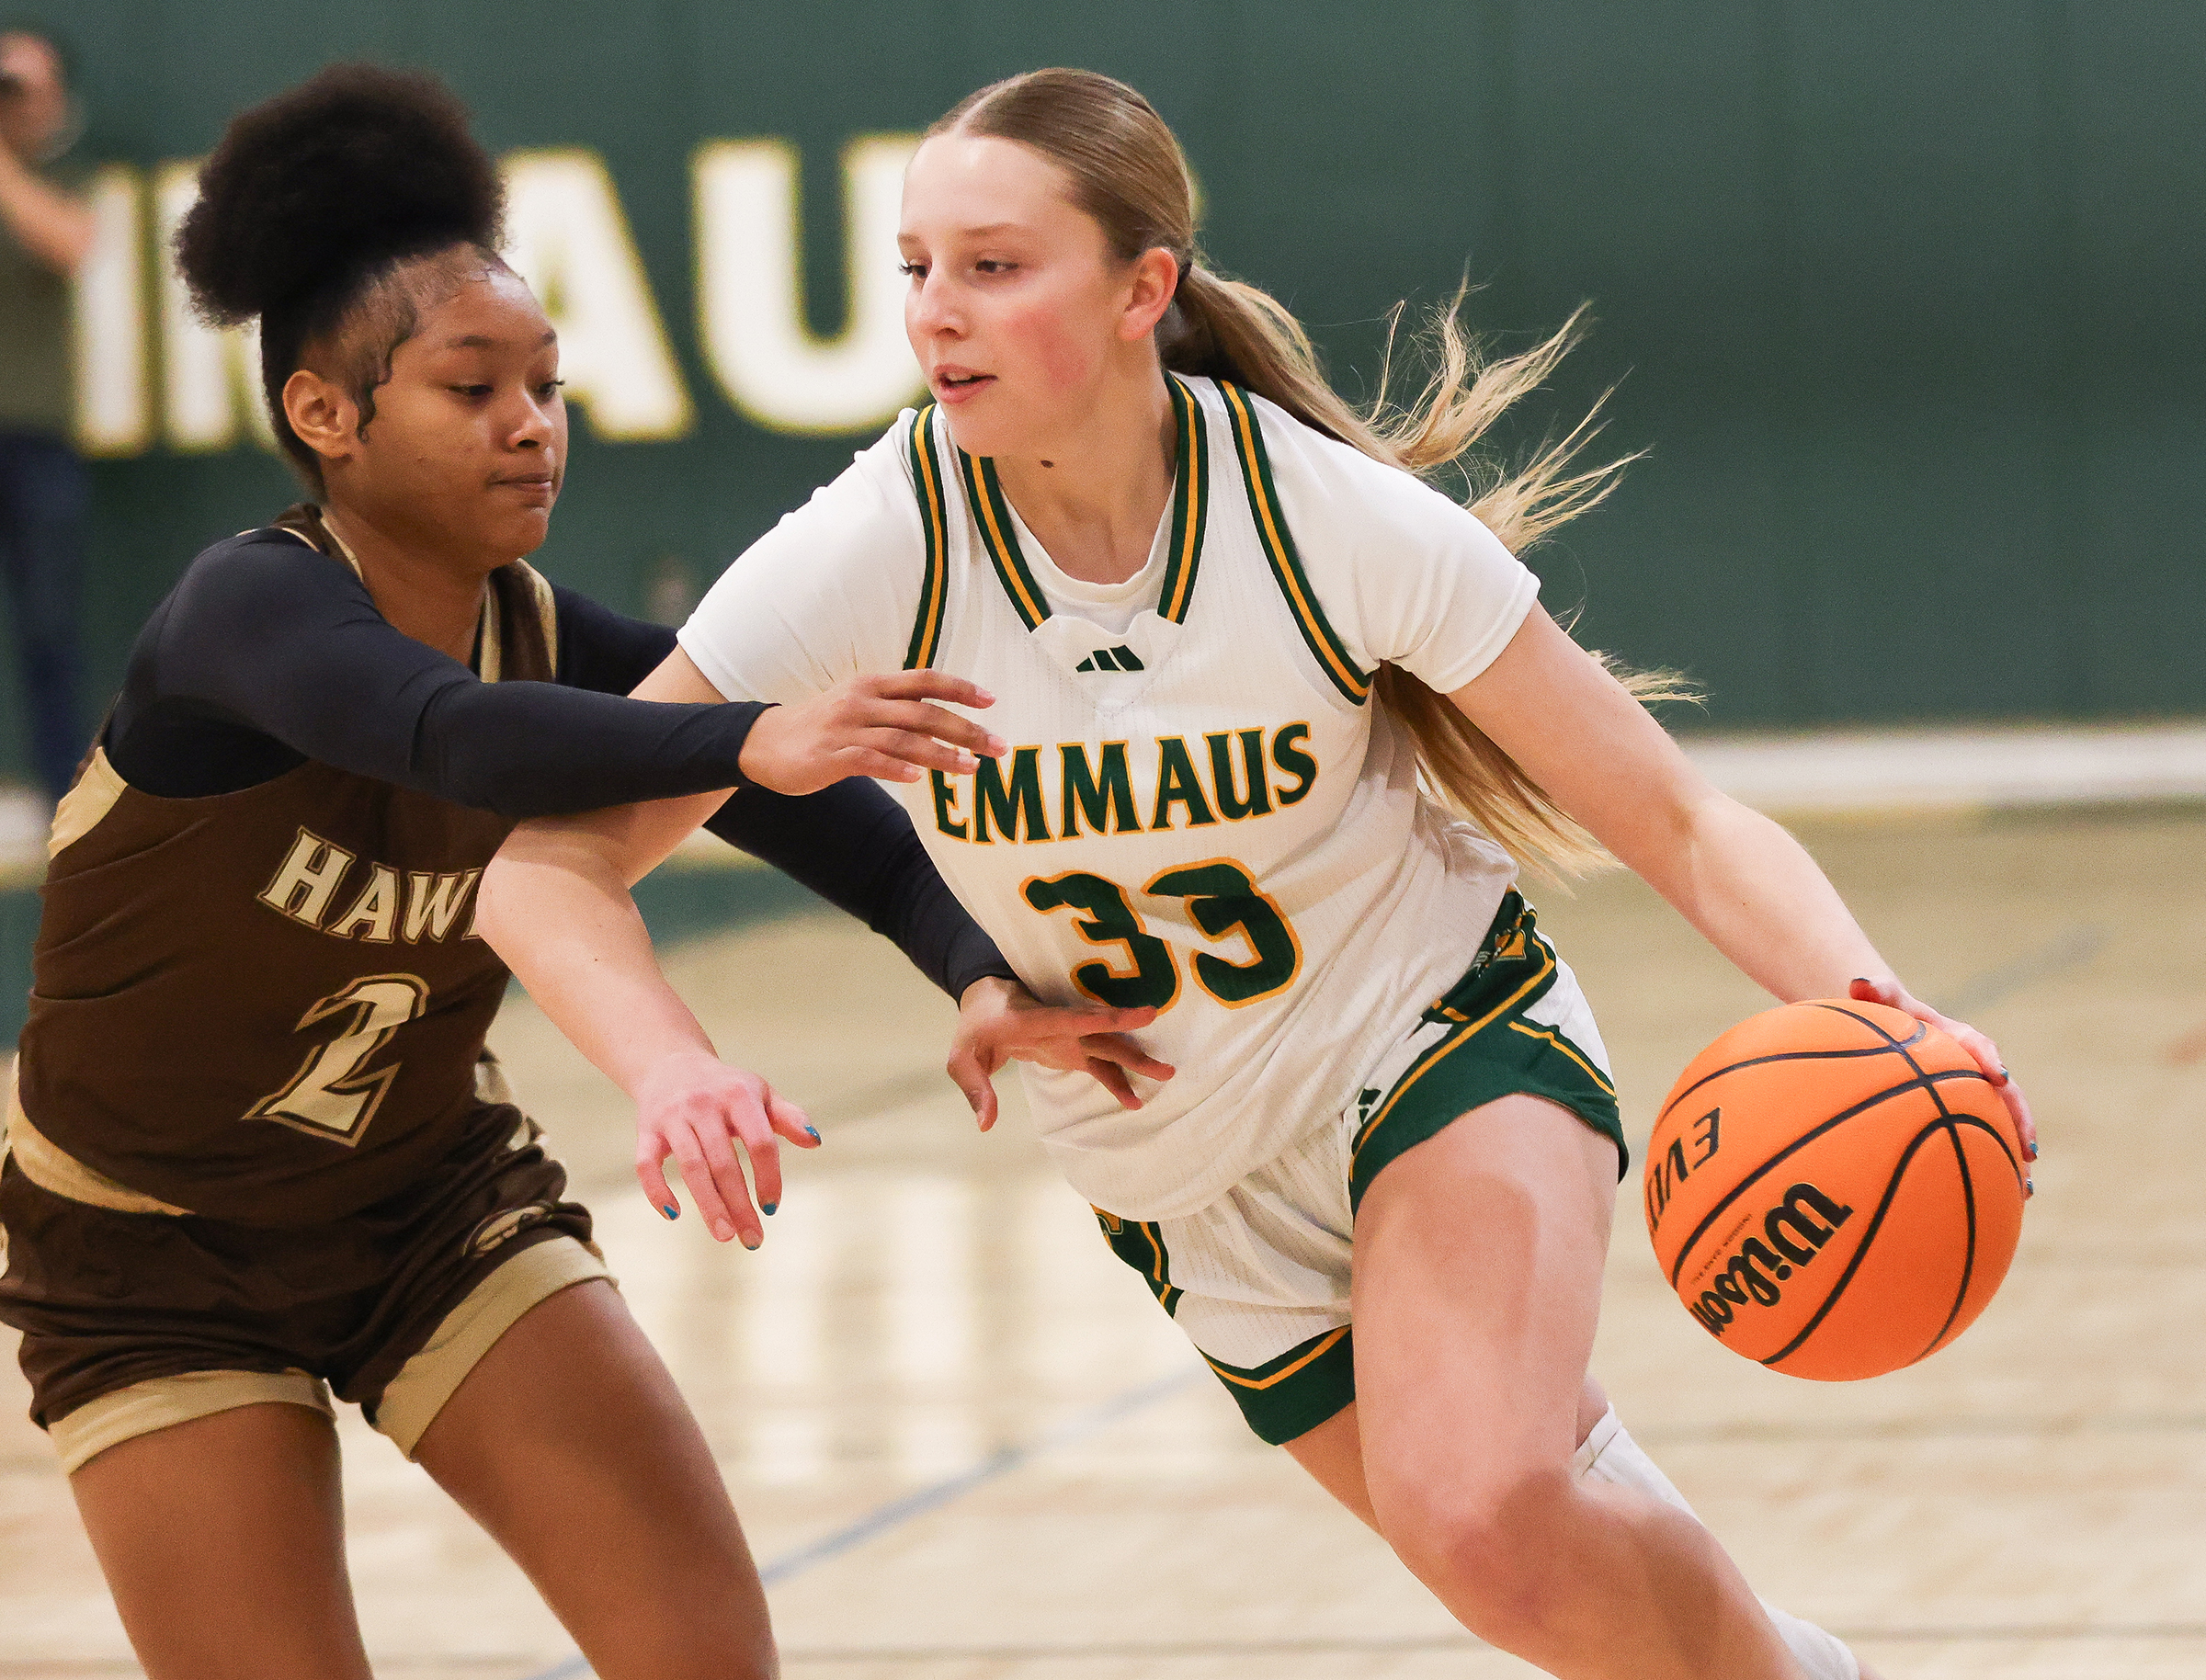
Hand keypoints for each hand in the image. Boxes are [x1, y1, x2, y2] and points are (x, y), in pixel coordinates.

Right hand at [632, 1049, 819, 1244]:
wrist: (672, 1063)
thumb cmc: (726, 1087)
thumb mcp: (760, 1093)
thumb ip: (788, 1117)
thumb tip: (815, 1142)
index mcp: (738, 1095)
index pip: (760, 1142)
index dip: (769, 1177)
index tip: (772, 1207)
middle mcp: (704, 1104)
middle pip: (724, 1163)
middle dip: (739, 1205)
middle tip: (752, 1239)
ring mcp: (673, 1118)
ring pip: (691, 1167)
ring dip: (708, 1206)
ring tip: (725, 1235)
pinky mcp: (647, 1130)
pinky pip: (646, 1165)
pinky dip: (657, 1191)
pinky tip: (674, 1215)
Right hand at [737, 672, 1008, 795]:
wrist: (763, 743)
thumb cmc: (821, 727)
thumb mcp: (859, 705)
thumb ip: (896, 709)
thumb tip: (944, 720)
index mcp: (872, 684)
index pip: (924, 680)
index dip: (959, 688)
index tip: (992, 700)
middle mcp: (861, 701)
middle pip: (923, 711)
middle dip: (965, 728)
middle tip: (998, 747)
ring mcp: (845, 728)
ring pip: (902, 737)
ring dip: (941, 753)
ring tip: (971, 768)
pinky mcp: (829, 756)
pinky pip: (868, 760)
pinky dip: (896, 767)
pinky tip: (919, 778)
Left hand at [946, 976, 1176, 1129]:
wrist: (986, 1002)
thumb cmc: (975, 1026)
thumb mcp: (961, 1057)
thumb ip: (975, 1088)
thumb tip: (986, 1124)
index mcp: (1036, 1021)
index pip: (1075, 1018)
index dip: (1109, 1018)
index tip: (1145, 1014)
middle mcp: (1061, 1027)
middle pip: (1103, 1037)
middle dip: (1134, 1051)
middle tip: (1167, 1066)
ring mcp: (1070, 1038)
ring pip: (1109, 1049)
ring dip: (1136, 1062)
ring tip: (1167, 1075)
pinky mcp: (1071, 1050)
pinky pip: (1100, 1065)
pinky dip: (1117, 1081)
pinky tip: (1134, 1100)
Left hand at [1848, 977, 2037, 1186]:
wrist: (1889, 1024)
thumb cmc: (1884, 1014)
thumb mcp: (1879, 1001)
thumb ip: (1876, 992)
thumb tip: (1860, 982)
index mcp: (1957, 1038)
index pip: (1977, 1045)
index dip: (1988, 1059)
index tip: (1996, 1075)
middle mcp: (1973, 1068)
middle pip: (2005, 1094)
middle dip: (2019, 1119)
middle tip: (2029, 1148)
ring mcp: (1973, 1093)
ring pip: (2000, 1123)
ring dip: (2013, 1152)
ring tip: (2025, 1188)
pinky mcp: (1964, 1113)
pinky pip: (1981, 1140)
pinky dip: (1992, 1167)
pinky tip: (1998, 1202)